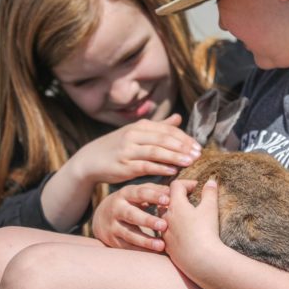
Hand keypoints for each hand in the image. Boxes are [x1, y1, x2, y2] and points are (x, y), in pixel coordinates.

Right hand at [69, 113, 202, 184]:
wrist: (90, 160)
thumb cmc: (117, 147)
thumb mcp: (136, 133)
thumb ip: (159, 127)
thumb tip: (179, 118)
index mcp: (140, 126)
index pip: (168, 130)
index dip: (185, 138)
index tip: (198, 146)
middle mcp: (134, 135)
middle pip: (164, 139)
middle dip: (183, 146)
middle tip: (199, 154)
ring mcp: (128, 150)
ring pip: (156, 151)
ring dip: (175, 157)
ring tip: (190, 162)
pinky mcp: (124, 166)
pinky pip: (145, 166)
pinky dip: (160, 168)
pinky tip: (173, 171)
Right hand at [92, 182, 170, 251]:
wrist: (100, 217)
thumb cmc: (128, 202)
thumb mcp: (137, 192)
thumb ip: (154, 190)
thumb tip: (174, 188)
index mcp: (125, 194)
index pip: (139, 193)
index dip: (153, 196)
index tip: (167, 200)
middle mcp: (117, 209)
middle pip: (132, 215)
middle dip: (147, 220)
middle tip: (163, 225)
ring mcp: (113, 226)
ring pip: (129, 234)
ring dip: (145, 241)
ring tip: (161, 246)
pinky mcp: (112, 240)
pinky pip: (127, 247)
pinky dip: (141, 250)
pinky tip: (154, 253)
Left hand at [161, 179, 225, 275]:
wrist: (201, 260)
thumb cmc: (206, 231)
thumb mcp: (210, 209)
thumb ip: (210, 193)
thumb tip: (211, 181)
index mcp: (176, 205)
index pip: (175, 186)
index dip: (186, 183)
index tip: (197, 188)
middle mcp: (166, 217)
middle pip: (166, 201)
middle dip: (177, 199)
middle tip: (190, 201)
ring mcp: (165, 233)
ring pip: (164, 218)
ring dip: (174, 215)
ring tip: (187, 218)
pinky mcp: (167, 247)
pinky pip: (166, 234)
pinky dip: (174, 230)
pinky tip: (185, 234)